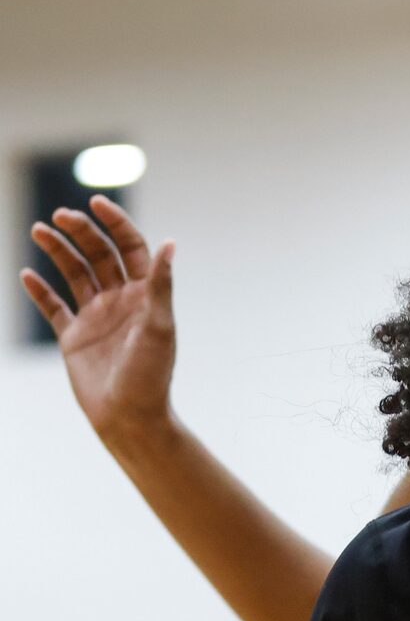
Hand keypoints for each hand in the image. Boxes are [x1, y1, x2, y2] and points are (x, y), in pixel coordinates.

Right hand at [20, 197, 177, 446]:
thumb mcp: (158, 326)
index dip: (116, 223)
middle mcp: (120, 301)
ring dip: (58, 250)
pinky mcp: (74, 337)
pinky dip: (40, 290)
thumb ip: (160, 284)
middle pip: (100, 254)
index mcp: (144, 296)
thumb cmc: (150, 374)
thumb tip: (170, 242)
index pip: (131, 248)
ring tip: (39, 229)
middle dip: (81, 232)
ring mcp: (95, 317)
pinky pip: (53, 306)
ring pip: (74, 273)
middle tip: (60, 217)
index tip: (96, 203)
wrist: (130, 418)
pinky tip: (27, 274)